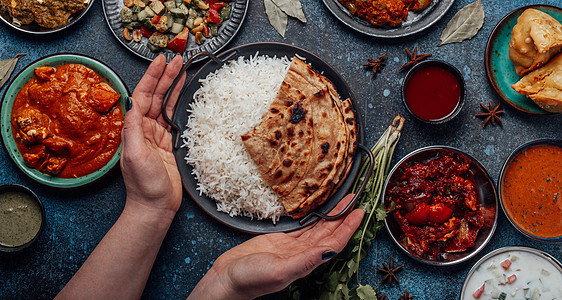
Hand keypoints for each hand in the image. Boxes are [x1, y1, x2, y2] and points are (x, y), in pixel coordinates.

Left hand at [120, 54, 184, 215]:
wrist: (155, 207)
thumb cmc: (144, 186)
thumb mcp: (136, 156)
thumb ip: (133, 130)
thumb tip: (132, 103)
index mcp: (134, 130)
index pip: (142, 96)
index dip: (152, 77)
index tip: (161, 61)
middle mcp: (144, 130)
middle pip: (155, 96)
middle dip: (165, 76)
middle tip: (177, 59)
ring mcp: (157, 136)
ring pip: (165, 105)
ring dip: (173, 87)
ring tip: (183, 70)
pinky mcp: (169, 145)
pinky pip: (174, 119)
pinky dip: (180, 105)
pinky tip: (186, 95)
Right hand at [189, 194, 363, 298]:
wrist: (227, 280)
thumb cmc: (250, 280)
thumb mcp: (280, 270)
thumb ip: (305, 261)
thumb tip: (329, 251)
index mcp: (306, 262)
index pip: (334, 242)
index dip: (348, 228)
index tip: (359, 212)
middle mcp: (302, 254)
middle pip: (329, 232)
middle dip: (343, 216)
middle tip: (355, 199)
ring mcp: (291, 247)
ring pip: (317, 228)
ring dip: (331, 215)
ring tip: (342, 201)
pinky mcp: (279, 241)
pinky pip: (301, 226)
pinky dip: (312, 217)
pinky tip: (318, 209)